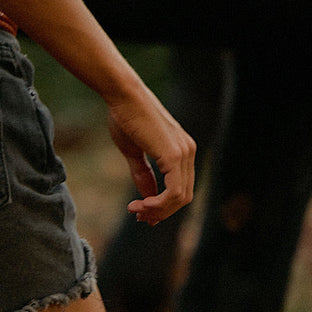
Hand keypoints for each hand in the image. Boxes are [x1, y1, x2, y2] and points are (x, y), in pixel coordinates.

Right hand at [106, 85, 195, 225]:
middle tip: (138, 217)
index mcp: (182, 149)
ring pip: (180, 198)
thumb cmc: (124, 116)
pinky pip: (174, 192)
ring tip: (136, 211)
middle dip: (161, 211)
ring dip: (158, 210)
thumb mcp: (134, 151)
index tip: (141, 212)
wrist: (122, 95)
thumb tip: (147, 197)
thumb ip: (143, 173)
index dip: (163, 205)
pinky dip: (158, 204)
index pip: (181, 187)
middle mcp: (188, 151)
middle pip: (183, 196)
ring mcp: (184, 153)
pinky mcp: (174, 155)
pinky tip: (141, 205)